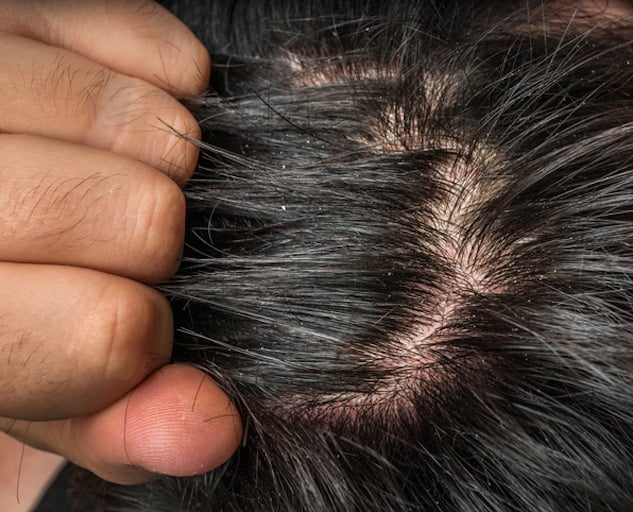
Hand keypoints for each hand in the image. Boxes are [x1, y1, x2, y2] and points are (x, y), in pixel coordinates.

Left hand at [0, 0, 240, 484]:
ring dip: (164, 167)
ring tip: (110, 180)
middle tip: (110, 248)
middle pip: (147, 216)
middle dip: (155, 248)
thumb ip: (113, 421)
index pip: (106, 330)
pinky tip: (113, 124)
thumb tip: (208, 424)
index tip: (126, 331)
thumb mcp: (29, 388)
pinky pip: (170, 53)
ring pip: (159, 124)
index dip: (142, 344)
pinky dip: (168, 91)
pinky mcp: (24, 5)